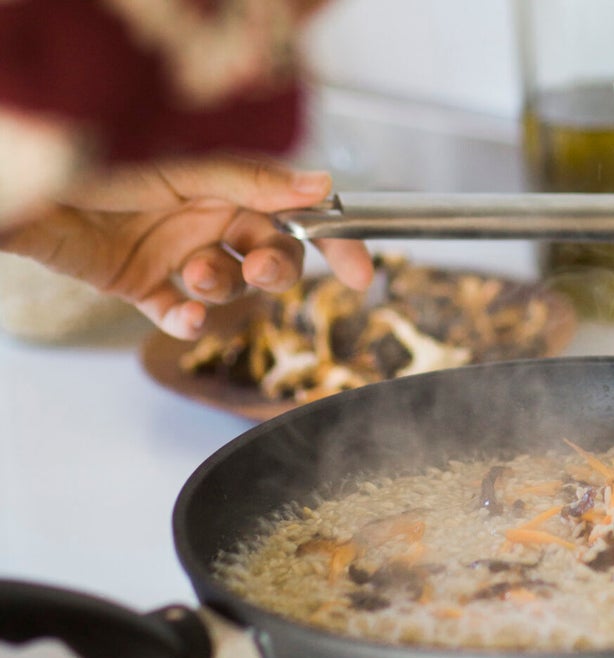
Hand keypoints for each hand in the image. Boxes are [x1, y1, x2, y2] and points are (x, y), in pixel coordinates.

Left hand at [0, 154, 372, 338]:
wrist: (33, 189)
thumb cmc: (99, 160)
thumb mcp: (187, 166)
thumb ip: (254, 182)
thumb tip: (323, 184)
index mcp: (229, 186)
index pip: (298, 215)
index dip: (335, 243)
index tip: (360, 272)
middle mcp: (210, 220)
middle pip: (274, 256)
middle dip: (277, 267)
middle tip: (262, 266)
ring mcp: (180, 256)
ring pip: (230, 287)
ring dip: (223, 286)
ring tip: (195, 274)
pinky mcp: (145, 287)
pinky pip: (182, 315)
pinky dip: (188, 321)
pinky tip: (181, 313)